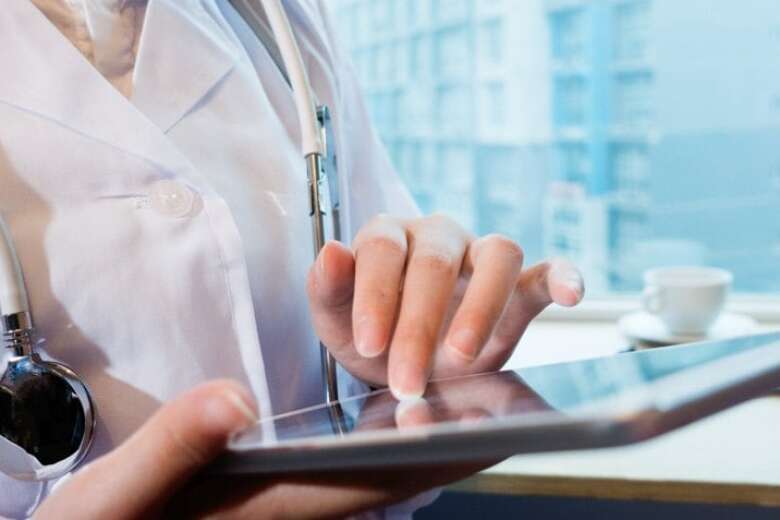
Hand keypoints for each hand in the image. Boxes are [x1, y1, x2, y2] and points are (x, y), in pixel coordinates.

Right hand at [36, 381, 484, 519]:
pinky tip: (391, 414)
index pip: (371, 481)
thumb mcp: (115, 497)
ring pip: (371, 469)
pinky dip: (378, 438)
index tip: (496, 424)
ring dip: (422, 437)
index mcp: (268, 506)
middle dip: (450, 442)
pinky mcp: (269, 489)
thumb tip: (234, 401)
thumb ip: (172, 449)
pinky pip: (340, 464)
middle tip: (508, 399)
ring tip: (470, 395)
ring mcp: (285, 499)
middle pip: (389, 475)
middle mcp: (292, 506)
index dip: (436, 453)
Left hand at [307, 214, 583, 398]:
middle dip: (420, 324)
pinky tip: (572, 294)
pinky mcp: (518, 284)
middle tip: (408, 379)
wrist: (401, 360)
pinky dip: (563, 276)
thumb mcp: (335, 320)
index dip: (377, 294)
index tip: (370, 343)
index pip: (384, 249)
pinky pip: (545, 270)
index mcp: (388, 237)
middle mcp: (436, 236)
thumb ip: (328, 287)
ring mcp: (479, 255)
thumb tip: (332, 252)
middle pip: (435, 261)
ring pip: (498, 254)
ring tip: (463, 356)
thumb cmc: (369, 334)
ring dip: (482, 305)